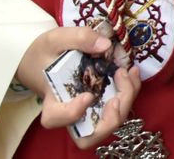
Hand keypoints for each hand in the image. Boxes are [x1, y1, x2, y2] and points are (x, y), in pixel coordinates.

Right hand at [15, 26, 142, 149]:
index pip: (56, 119)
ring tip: (128, 74)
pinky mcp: (99, 103)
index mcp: (51, 100)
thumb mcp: (56, 38)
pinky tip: (132, 72)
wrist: (42, 58)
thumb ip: (79, 38)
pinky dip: (130, 93)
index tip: (87, 95)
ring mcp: (87, 111)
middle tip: (119, 91)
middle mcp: (70, 113)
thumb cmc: (45, 52)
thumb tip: (105, 46)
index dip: (73, 114)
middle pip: (90, 134)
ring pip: (109, 124)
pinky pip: (118, 108)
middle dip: (111, 118)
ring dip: (126, 103)